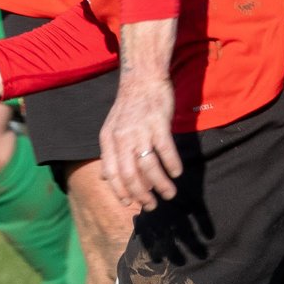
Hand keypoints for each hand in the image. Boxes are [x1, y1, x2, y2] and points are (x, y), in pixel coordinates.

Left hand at [99, 70, 182, 210]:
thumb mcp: (112, 130)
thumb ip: (110, 154)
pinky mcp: (158, 123)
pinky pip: (165, 150)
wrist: (142, 78)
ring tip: (169, 194)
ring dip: (160, 184)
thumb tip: (106, 179)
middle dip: (142, 194)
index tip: (130, 204)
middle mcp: (121, 137)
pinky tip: (176, 173)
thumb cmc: (129, 107)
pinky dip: (171, 164)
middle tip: (152, 205)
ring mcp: (140, 130)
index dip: (121, 191)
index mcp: (108, 140)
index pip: (111, 173)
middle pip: (129, 174)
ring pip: (148, 166)